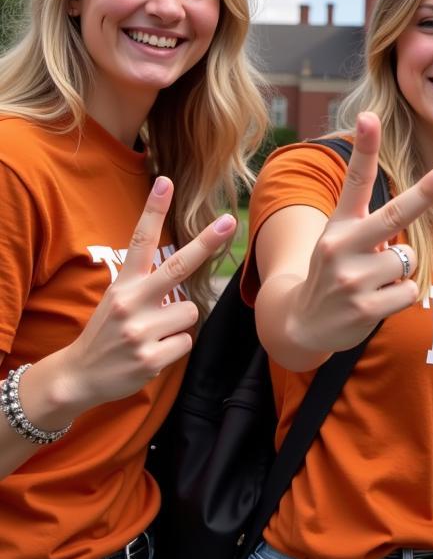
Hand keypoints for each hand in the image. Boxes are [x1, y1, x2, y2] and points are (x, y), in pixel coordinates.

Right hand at [59, 176, 236, 412]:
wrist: (77, 377)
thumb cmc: (107, 331)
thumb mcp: (118, 298)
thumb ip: (148, 282)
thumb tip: (185, 268)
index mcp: (124, 283)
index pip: (141, 239)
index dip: (154, 210)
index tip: (165, 181)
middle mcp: (132, 302)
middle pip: (179, 265)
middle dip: (207, 242)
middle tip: (230, 221)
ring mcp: (140, 330)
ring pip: (190, 312)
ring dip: (178, 324)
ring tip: (152, 334)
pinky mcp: (150, 357)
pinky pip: (186, 341)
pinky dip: (174, 348)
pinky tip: (151, 353)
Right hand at [289, 112, 432, 352]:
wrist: (300, 324)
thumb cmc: (334, 270)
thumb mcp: (340, 238)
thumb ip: (369, 219)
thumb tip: (403, 209)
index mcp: (338, 223)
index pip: (355, 179)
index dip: (365, 147)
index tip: (370, 116)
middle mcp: (341, 245)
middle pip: (395, 213)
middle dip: (427, 190)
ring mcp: (352, 278)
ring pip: (407, 260)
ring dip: (399, 271)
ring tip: (371, 281)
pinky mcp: (365, 308)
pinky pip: (410, 290)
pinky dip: (400, 295)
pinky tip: (374, 301)